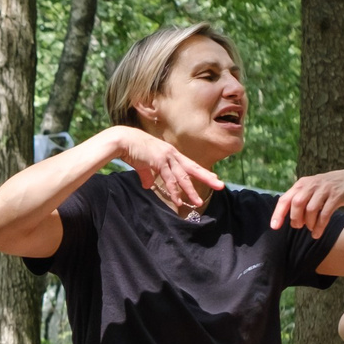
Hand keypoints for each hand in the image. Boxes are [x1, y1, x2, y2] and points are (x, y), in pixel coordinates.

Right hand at [109, 126, 223, 214]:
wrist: (123, 140)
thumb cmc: (133, 149)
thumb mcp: (143, 163)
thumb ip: (148, 175)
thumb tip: (148, 185)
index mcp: (171, 153)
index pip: (190, 164)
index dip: (202, 172)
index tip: (214, 178)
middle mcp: (172, 154)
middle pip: (193, 168)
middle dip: (207, 177)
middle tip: (220, 186)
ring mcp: (166, 157)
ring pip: (182, 177)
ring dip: (190, 191)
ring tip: (198, 202)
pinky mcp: (158, 161)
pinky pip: (168, 179)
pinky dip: (174, 191)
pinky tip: (178, 201)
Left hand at [272, 168, 343, 236]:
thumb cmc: (325, 189)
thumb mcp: (310, 189)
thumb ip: (297, 199)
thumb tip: (282, 217)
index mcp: (301, 184)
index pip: (285, 199)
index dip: (278, 214)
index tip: (274, 227)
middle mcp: (311, 185)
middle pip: (297, 204)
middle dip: (296, 218)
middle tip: (298, 226)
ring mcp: (324, 190)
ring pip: (311, 209)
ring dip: (308, 223)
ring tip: (310, 228)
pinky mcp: (336, 196)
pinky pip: (325, 214)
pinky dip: (320, 226)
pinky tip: (317, 233)